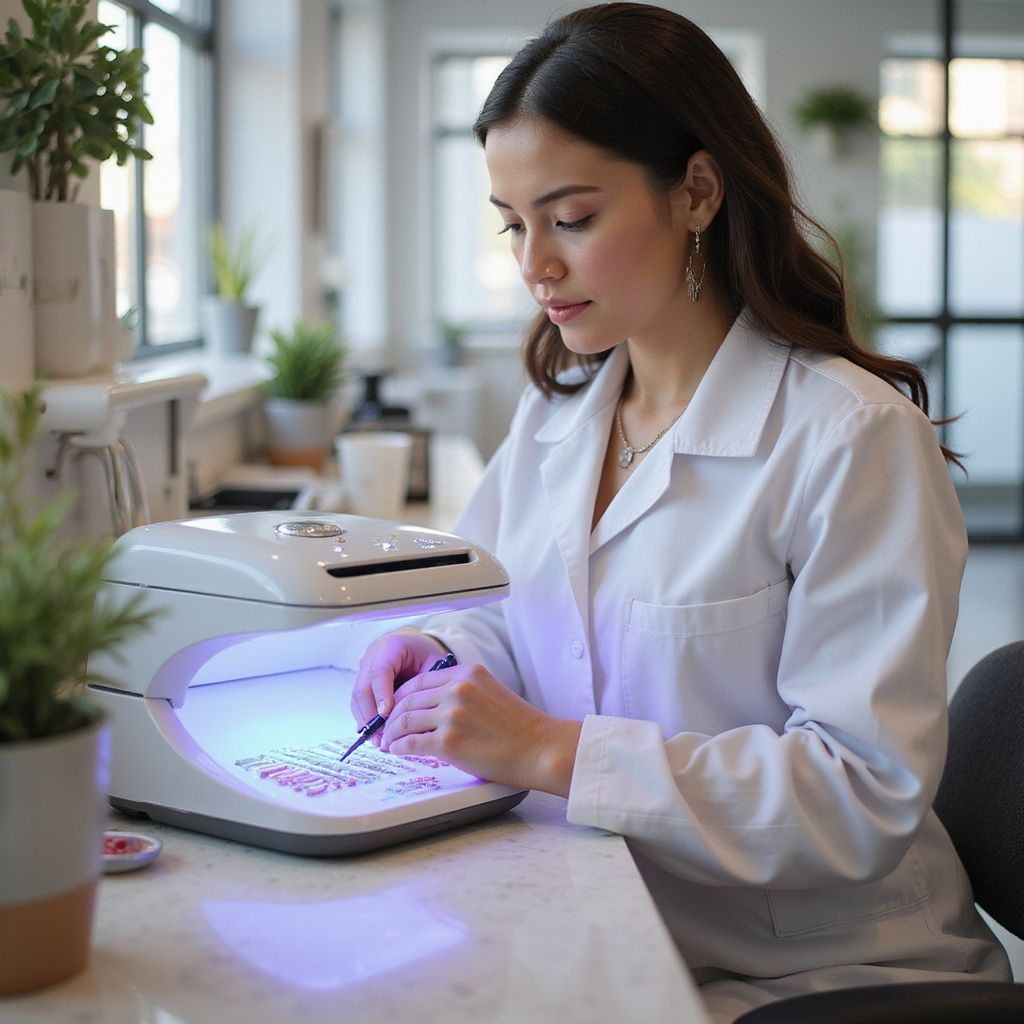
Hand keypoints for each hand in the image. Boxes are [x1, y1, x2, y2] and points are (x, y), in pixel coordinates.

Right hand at [350, 628, 449, 735]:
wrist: (419, 648)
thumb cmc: (429, 657)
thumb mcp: (436, 664)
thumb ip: (429, 684)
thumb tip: (422, 714)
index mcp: (392, 646)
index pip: (380, 670)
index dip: (381, 693)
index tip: (386, 714)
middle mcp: (373, 656)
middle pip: (363, 687)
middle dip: (370, 715)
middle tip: (382, 736)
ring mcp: (364, 669)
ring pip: (357, 698)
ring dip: (366, 722)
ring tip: (380, 741)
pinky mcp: (362, 682)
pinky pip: (359, 704)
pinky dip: (367, 720)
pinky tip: (377, 736)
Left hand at [378, 661, 581, 795]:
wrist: (540, 748)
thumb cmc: (522, 727)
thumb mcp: (492, 692)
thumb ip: (465, 691)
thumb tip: (438, 704)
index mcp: (467, 674)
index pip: (421, 680)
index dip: (401, 695)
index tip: (394, 706)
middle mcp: (457, 690)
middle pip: (408, 699)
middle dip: (392, 714)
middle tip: (385, 726)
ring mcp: (451, 715)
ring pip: (405, 720)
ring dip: (391, 732)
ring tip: (387, 741)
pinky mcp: (448, 742)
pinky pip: (411, 742)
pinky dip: (399, 747)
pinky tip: (397, 750)